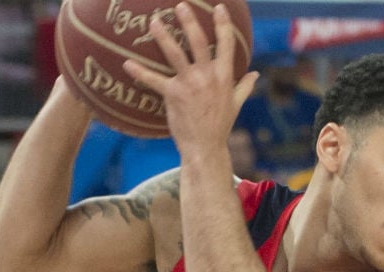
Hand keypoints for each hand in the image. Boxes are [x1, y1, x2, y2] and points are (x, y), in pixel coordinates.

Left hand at [123, 3, 258, 159]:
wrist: (206, 146)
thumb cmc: (221, 125)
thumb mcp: (237, 104)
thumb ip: (245, 86)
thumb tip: (255, 75)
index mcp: (225, 76)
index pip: (226, 44)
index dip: (223, 24)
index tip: (220, 8)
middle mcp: (208, 76)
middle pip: (198, 42)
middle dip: (189, 22)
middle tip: (181, 6)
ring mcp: (190, 84)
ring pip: (175, 54)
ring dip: (163, 36)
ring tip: (154, 21)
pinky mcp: (173, 94)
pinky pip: (154, 80)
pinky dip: (140, 72)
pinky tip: (127, 63)